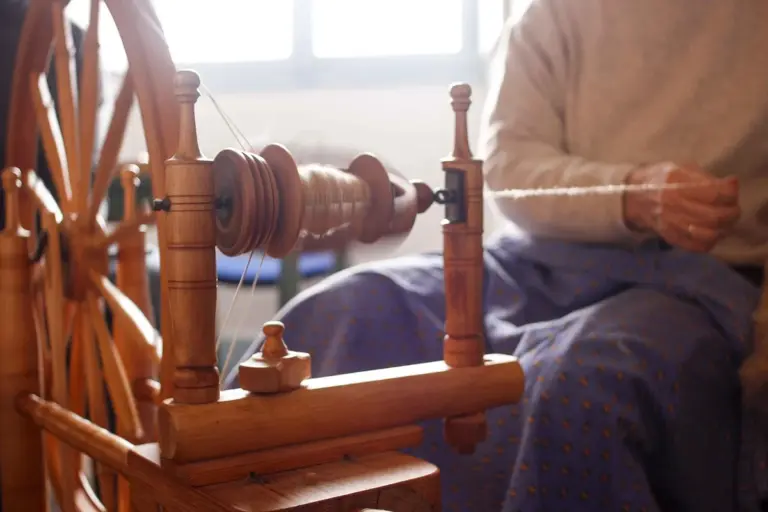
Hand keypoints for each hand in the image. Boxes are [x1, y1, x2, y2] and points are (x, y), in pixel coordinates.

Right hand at [623, 162, 740, 251]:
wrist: (633, 198)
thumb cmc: (660, 179)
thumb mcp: (680, 168)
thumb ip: (704, 177)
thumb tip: (730, 185)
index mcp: (677, 183)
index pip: (715, 193)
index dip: (731, 192)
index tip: (732, 188)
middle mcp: (674, 205)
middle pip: (715, 216)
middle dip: (731, 213)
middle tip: (733, 209)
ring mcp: (671, 223)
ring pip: (708, 234)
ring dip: (723, 229)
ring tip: (724, 223)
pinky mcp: (670, 237)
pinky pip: (696, 246)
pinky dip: (710, 242)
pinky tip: (712, 234)